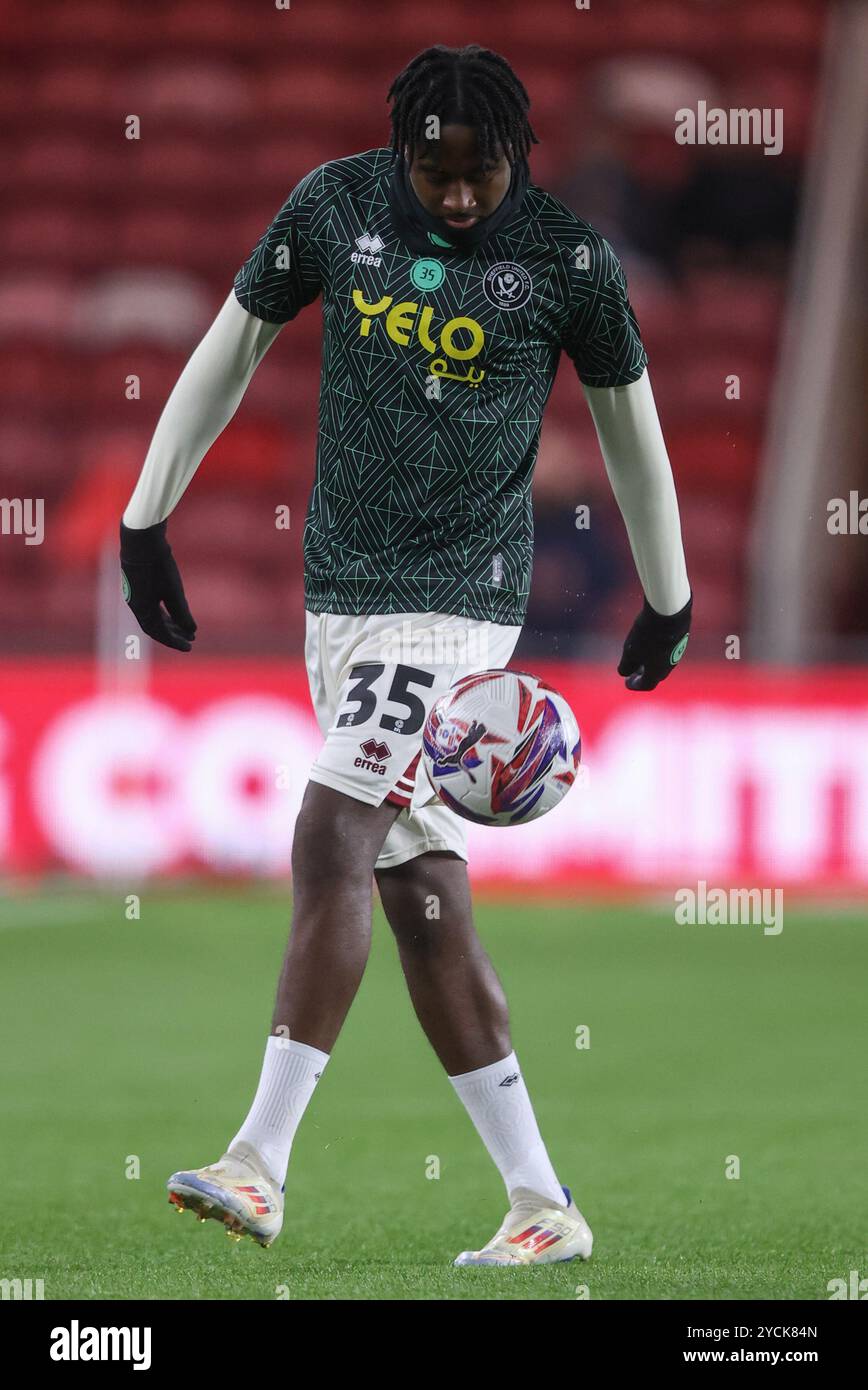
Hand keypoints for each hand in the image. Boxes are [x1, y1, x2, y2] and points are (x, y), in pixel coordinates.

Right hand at [119, 519, 196, 650]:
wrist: (141, 539)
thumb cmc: (158, 566)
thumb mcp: (174, 592)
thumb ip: (182, 613)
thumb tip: (191, 631)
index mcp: (142, 609)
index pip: (159, 633)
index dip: (175, 642)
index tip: (189, 647)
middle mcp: (135, 604)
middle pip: (155, 626)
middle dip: (174, 634)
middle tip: (190, 639)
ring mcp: (135, 592)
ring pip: (153, 615)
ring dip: (169, 623)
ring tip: (185, 627)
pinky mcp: (137, 581)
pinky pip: (151, 604)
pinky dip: (163, 611)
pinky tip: (173, 608)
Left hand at [618, 594, 691, 690]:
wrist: (670, 612)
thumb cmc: (648, 634)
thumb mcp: (630, 651)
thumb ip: (626, 665)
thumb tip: (624, 672)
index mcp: (657, 672)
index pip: (646, 685)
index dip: (635, 685)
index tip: (627, 682)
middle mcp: (669, 665)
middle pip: (656, 675)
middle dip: (643, 674)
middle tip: (634, 671)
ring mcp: (677, 651)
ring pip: (662, 662)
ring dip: (651, 662)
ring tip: (641, 656)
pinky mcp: (680, 638)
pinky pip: (667, 649)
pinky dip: (657, 650)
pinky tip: (651, 641)